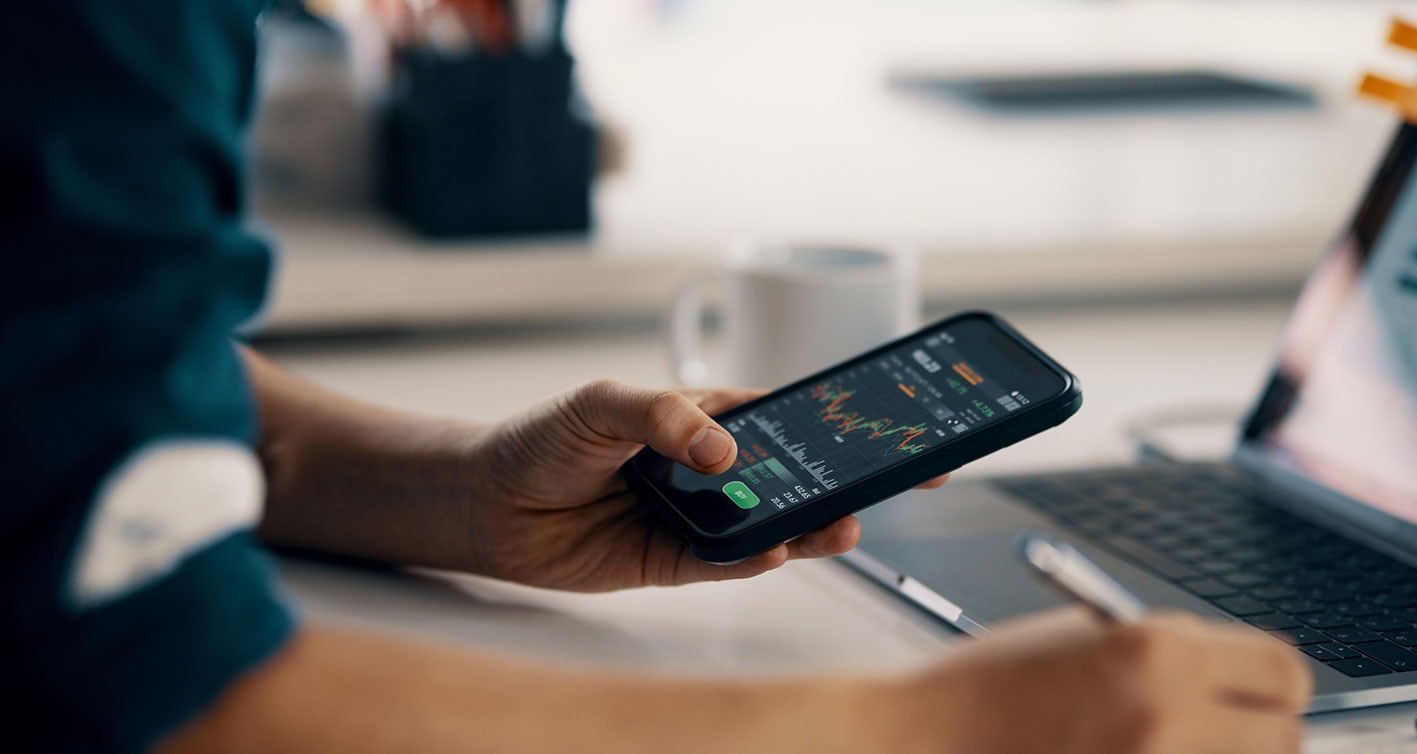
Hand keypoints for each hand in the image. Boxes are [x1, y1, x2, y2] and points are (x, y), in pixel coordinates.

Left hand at [465, 379, 947, 591]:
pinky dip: (755, 559)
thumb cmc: (545, 438)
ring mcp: (699, 517)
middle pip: (794, 476)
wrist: (490, 502)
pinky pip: (727, 563)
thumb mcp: (605, 403)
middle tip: (896, 480)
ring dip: (810, 526)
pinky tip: (777, 549)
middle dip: (846, 480)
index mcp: (707, 418)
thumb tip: (724, 451)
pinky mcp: (676, 561)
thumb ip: (667, 419)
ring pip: (772, 524)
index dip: (840, 422)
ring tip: (842, 524)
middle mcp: (712, 470)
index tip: (891, 425)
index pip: (788, 418)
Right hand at [885, 608, 1312, 753]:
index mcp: (1157, 649)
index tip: (1250, 696)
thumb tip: (1232, 680)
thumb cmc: (984, 690)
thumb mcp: (1077, 639)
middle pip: (1284, 738)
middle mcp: (1168, 713)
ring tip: (1155, 748)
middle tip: (1208, 734)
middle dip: (1253, 736)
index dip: (1270, 686)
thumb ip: (1162, 655)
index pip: (1285, 673)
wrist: (913, 744)